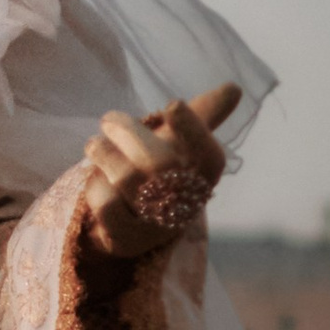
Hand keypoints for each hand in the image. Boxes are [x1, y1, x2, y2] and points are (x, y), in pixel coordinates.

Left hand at [80, 83, 241, 258]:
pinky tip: (97, 182)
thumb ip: (203, 115)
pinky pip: (106, 206)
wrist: (126, 221)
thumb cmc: (158, 172)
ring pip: (129, 180)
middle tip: (109, 119)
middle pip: (161, 164)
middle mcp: (185, 204)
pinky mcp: (126, 241)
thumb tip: (235, 88)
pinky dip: (96, 187)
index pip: (209, 156)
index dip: (194, 130)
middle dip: (130, 134)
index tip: (173, 104)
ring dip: (105, 155)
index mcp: (203, 178)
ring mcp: (156, 226)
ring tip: (95, 144)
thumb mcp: (179, 142)